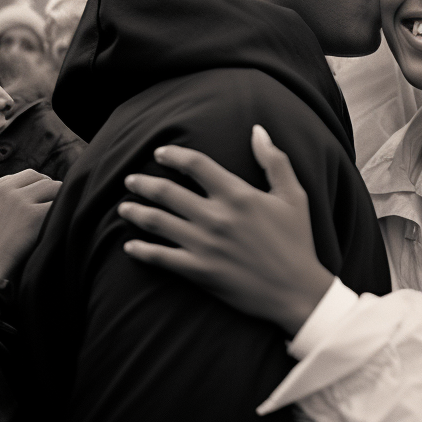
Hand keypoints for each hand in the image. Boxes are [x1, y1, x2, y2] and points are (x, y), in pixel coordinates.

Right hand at [0, 170, 60, 279]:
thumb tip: (12, 180)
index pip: (29, 174)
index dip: (41, 183)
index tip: (45, 195)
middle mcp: (9, 191)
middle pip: (44, 180)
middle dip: (52, 190)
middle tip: (56, 204)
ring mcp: (22, 202)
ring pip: (54, 188)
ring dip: (60, 198)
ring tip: (60, 212)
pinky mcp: (35, 216)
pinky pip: (58, 203)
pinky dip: (63, 210)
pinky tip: (61, 221)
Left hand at [118, 126, 333, 335]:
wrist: (297, 291)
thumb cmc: (297, 240)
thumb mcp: (294, 196)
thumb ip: (274, 160)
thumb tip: (258, 130)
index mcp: (237, 194)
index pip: (195, 164)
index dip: (173, 155)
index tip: (159, 153)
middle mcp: (216, 217)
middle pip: (167, 191)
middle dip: (143, 183)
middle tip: (131, 180)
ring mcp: (204, 245)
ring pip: (157, 222)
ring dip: (136, 212)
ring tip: (124, 208)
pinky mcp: (199, 271)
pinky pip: (160, 257)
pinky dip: (141, 250)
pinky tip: (130, 246)